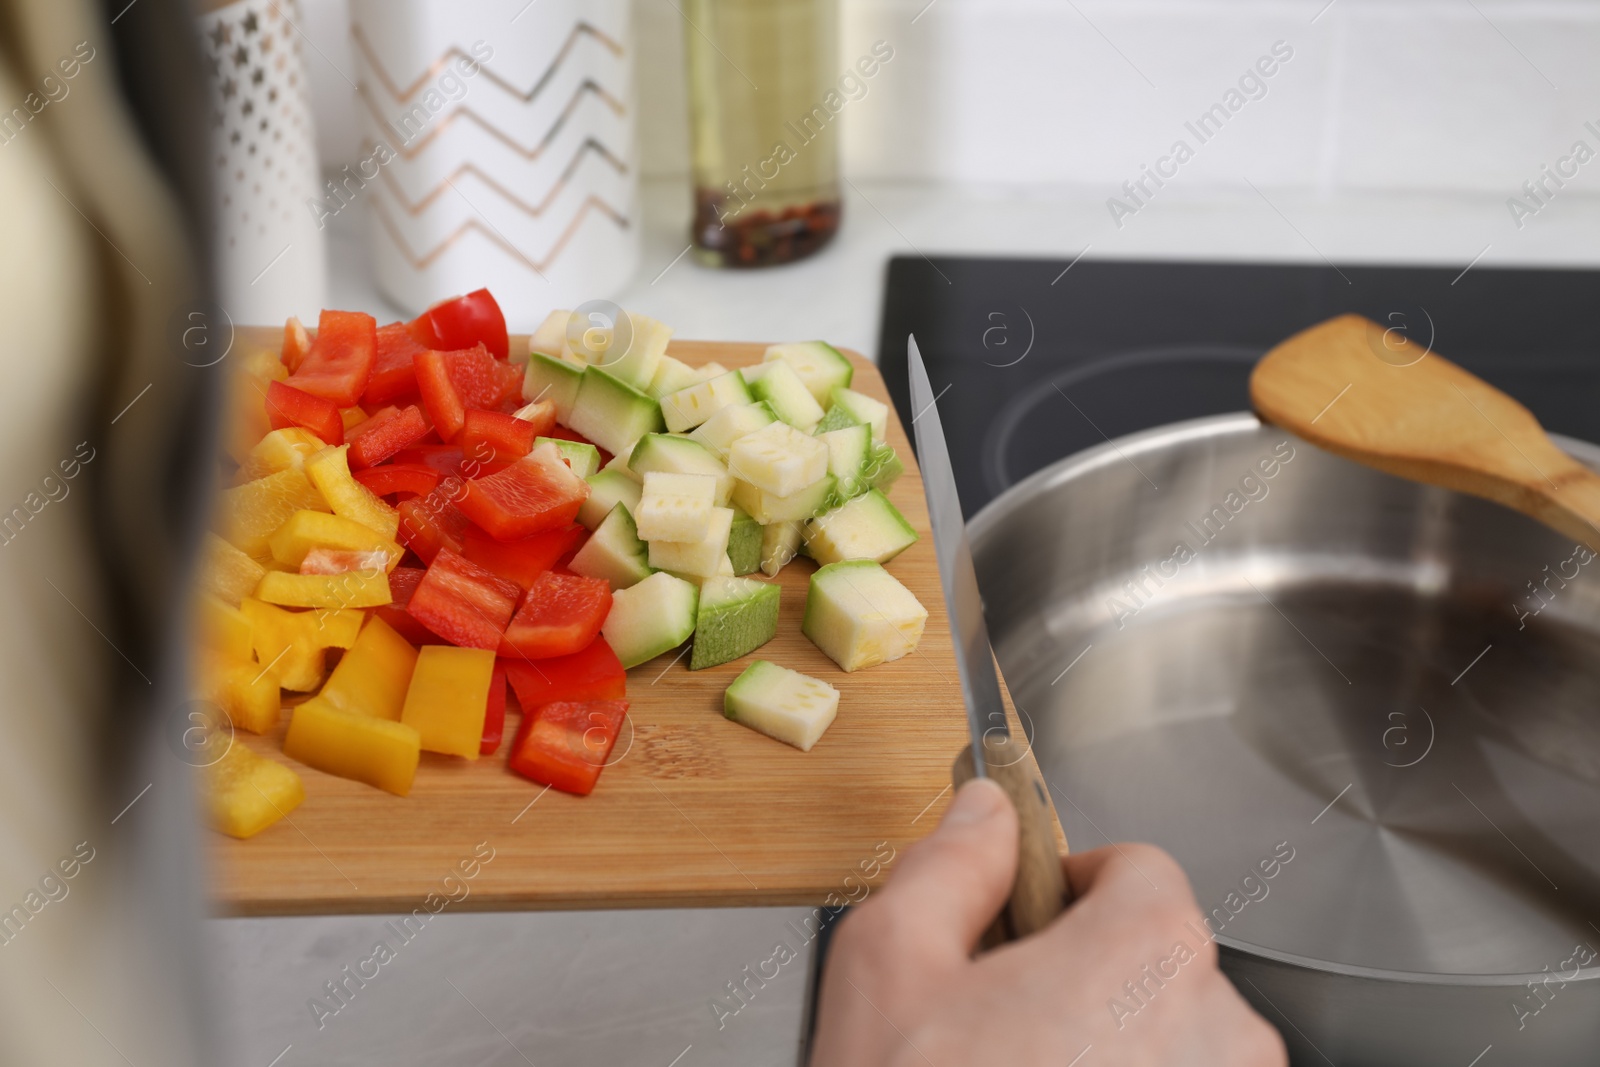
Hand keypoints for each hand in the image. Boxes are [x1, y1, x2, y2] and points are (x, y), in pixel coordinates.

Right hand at [808, 778, 1285, 1065]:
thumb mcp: (890, 964)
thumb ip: (949, 865)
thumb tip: (983, 813)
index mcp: (1147, 951)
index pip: (1138, 870)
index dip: (1067, 886)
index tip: (1025, 923)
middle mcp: (1222, 1033)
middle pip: (1161, 960)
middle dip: (1086, 976)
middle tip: (999, 1027)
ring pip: (1177, 1044)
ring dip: (1113, 1050)